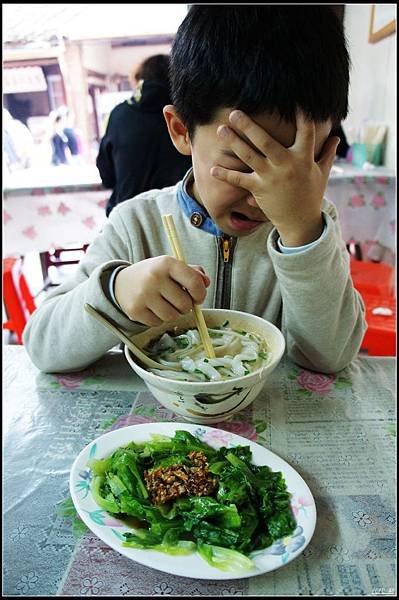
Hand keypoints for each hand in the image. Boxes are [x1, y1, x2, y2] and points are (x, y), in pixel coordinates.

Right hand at [114, 257, 209, 325]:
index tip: (198, 297)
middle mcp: (154, 278)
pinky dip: (159, 319)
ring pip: (173, 317)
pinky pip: (158, 323)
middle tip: (177, 301)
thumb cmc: (153, 275)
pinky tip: (152, 309)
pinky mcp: (135, 310)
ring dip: (173, 314)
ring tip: (165, 304)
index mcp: (166, 263)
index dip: (200, 294)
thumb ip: (192, 273)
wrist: (121, 283)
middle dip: (185, 306)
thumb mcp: (171, 267)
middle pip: (185, 304)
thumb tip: (206, 282)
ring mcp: (144, 295)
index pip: (194, 282)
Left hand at [211, 110, 339, 245]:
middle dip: (249, 126)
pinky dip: (225, 175)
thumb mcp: (321, 174)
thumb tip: (335, 137)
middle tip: (234, 112)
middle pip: (265, 141)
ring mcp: (271, 177)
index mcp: (304, 157)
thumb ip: (326, 154)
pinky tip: (212, 168)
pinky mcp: (259, 189)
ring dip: (234, 142)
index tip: (294, 98)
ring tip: (221, 129)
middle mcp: (286, 165)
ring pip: (249, 156)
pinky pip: (239, 180)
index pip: (305, 130)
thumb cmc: (311, 195)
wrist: (300, 222)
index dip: (301, 114)